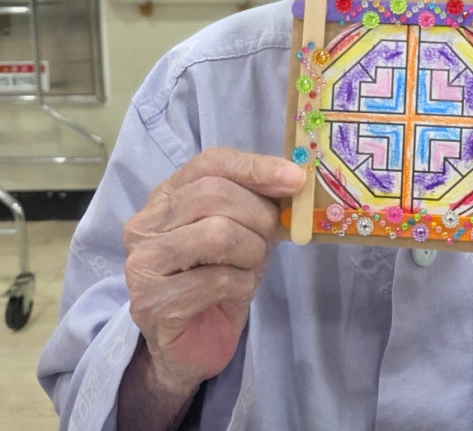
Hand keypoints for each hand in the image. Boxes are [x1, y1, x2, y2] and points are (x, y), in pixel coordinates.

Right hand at [122, 148, 305, 396]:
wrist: (193, 343)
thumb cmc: (219, 278)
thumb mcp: (243, 229)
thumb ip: (258, 200)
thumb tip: (294, 179)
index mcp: (165, 196)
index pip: (211, 162)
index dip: (256, 167)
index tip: (295, 180)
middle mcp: (145, 224)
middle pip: (214, 195)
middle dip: (257, 215)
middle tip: (270, 237)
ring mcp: (143, 263)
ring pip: (217, 234)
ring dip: (251, 252)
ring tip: (249, 267)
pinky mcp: (152, 302)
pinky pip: (217, 279)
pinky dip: (242, 285)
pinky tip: (235, 293)